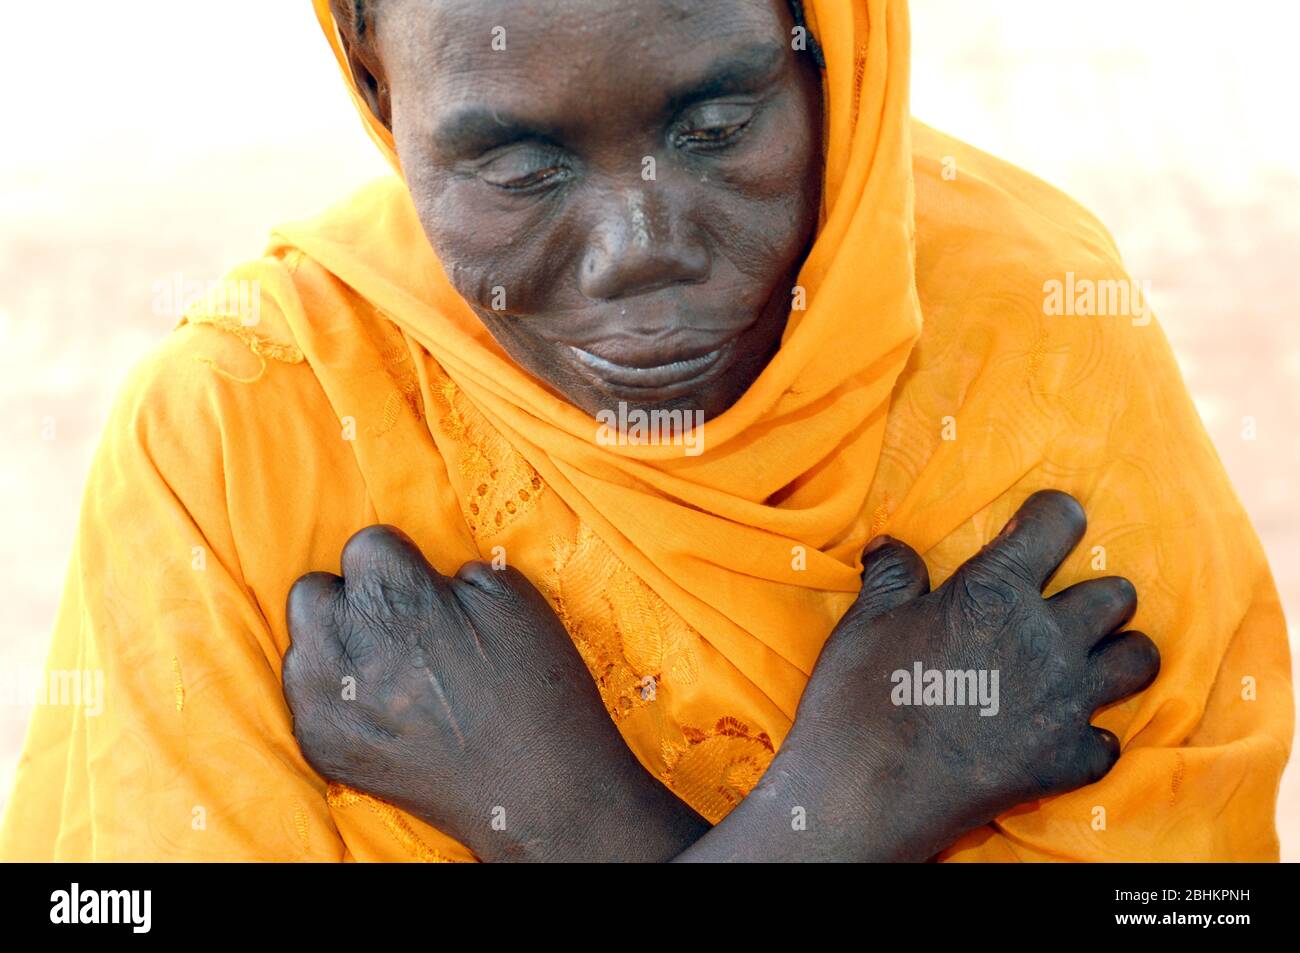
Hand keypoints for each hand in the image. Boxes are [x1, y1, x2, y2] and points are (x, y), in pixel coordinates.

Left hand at [282, 526, 705, 861]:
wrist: (540, 788)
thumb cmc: (535, 687)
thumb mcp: (512, 598)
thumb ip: (453, 571)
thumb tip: (426, 576)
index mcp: (396, 595)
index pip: (366, 544)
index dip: (401, 564)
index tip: (423, 589)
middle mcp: (346, 643)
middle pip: (314, 591)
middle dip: (351, 600)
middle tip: (398, 627)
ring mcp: (326, 699)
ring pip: (302, 644)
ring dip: (337, 647)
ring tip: (390, 671)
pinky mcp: (321, 745)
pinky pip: (305, 699)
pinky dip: (337, 698)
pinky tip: (385, 711)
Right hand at [721, 490, 1159, 860]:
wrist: (865, 794)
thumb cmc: (859, 698)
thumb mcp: (865, 621)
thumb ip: (893, 575)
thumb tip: (891, 545)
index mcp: (996, 592)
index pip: (1057, 522)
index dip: (1052, 515)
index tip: (1041, 523)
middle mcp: (1047, 639)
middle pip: (1118, 595)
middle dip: (1095, 594)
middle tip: (1059, 607)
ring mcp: (1065, 703)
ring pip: (1139, 660)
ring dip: (1115, 654)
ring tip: (1081, 661)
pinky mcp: (1067, 761)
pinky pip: (1109, 740)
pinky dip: (1089, 735)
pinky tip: (1057, 731)